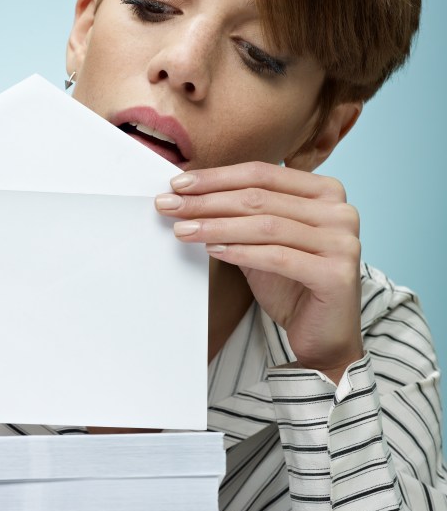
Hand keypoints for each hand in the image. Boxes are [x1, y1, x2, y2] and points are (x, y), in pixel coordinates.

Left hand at [156, 162, 363, 382]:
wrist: (324, 336)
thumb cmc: (292, 286)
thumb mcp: (263, 243)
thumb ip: (240, 218)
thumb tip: (188, 197)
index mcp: (326, 192)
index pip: (262, 174)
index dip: (217, 177)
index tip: (178, 185)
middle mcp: (340, 211)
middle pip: (260, 198)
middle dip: (208, 201)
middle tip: (169, 205)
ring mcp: (342, 241)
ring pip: (266, 226)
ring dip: (217, 226)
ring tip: (182, 230)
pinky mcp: (336, 274)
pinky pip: (277, 257)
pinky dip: (241, 252)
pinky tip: (212, 251)